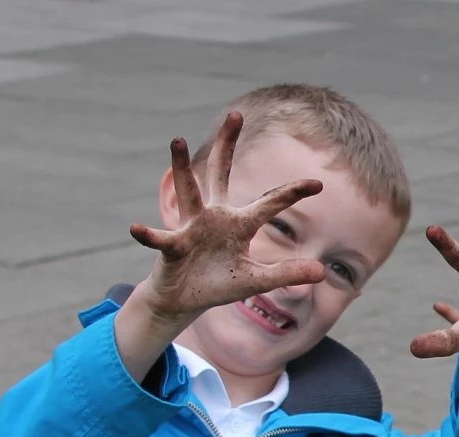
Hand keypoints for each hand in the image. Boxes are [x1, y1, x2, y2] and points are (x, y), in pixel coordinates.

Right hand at [127, 111, 326, 325]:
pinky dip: (149, 234)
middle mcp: (214, 217)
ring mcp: (191, 228)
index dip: (292, 194)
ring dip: (182, 167)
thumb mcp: (257, 280)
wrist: (185, 300)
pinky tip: (136, 228)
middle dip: (227, 145)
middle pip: (220, 174)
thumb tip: (323, 271)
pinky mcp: (172, 247)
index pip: (269, 204)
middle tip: (235, 114)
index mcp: (239, 224)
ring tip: (178, 139)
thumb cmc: (219, 283)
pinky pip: (160, 239)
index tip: (318, 184)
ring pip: (189, 191)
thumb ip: (286, 273)